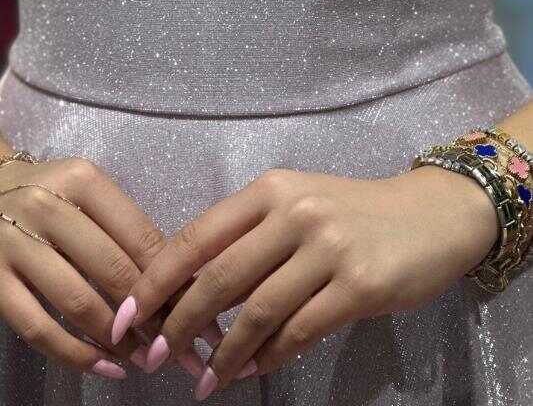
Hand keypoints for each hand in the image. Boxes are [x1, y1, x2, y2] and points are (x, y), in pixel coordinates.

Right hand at [0, 155, 223, 380]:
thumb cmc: (52, 193)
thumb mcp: (90, 193)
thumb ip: (127, 228)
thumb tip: (182, 281)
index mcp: (83, 181)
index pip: (139, 236)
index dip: (172, 279)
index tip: (197, 311)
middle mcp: (48, 208)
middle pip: (113, 270)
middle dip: (151, 315)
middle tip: (177, 345)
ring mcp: (16, 245)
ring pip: (78, 302)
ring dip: (117, 339)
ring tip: (143, 359)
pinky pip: (38, 328)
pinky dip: (75, 355)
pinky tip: (104, 366)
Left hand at [111, 164, 499, 397]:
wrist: (430, 215)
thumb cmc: (352, 213)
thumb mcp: (296, 206)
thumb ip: (248, 238)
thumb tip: (187, 292)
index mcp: (270, 190)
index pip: (197, 236)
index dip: (156, 279)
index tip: (126, 314)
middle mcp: (294, 213)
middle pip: (219, 277)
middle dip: (180, 324)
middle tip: (156, 359)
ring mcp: (328, 248)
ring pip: (257, 311)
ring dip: (223, 355)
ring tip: (204, 382)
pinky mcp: (359, 284)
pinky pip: (299, 331)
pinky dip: (269, 358)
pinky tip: (253, 372)